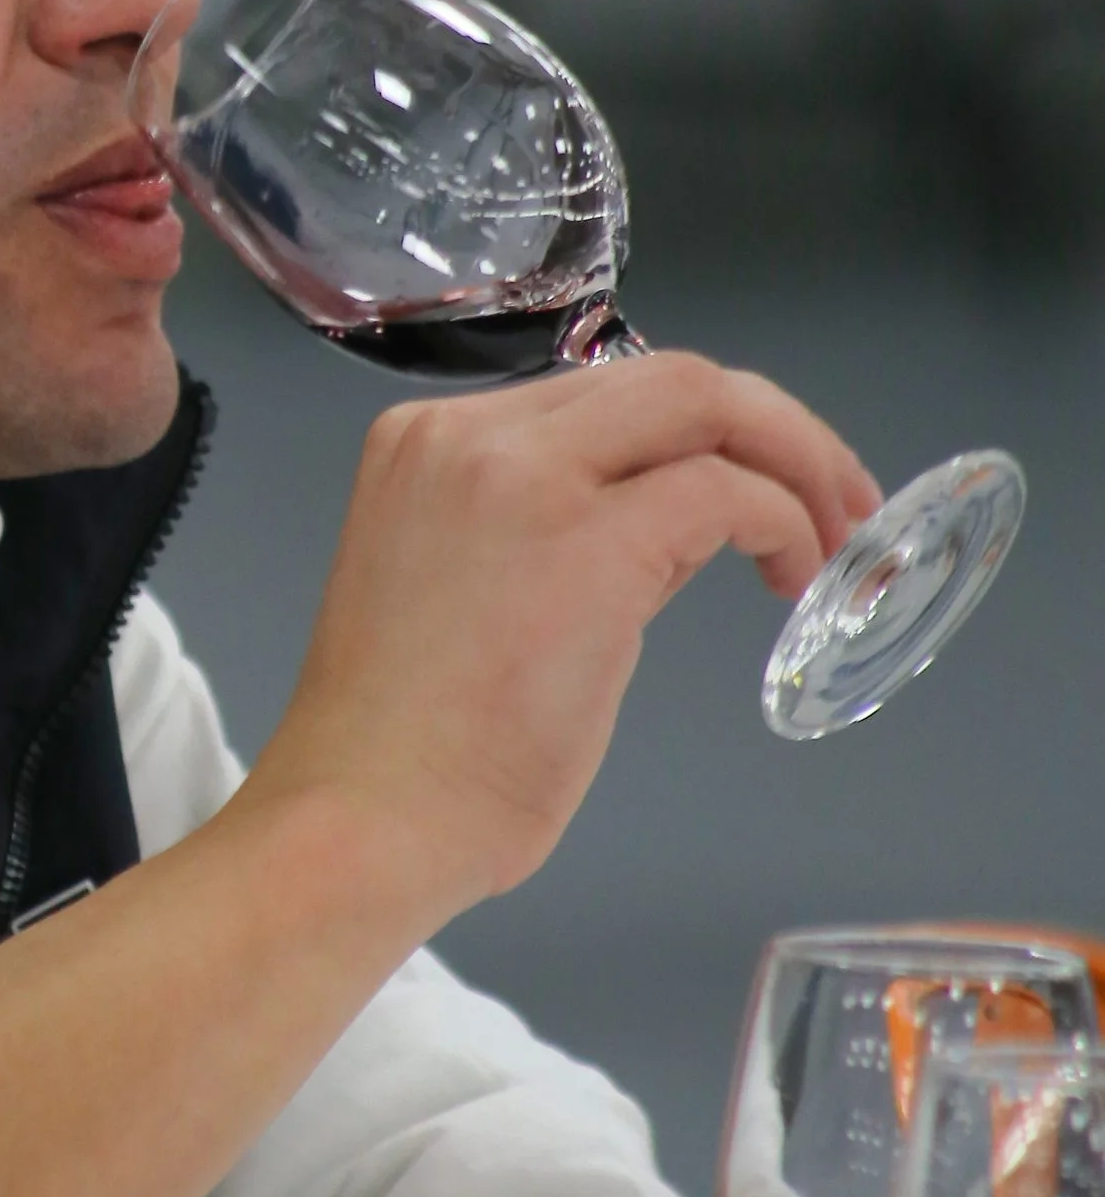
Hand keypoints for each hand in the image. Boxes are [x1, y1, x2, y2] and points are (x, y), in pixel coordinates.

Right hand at [252, 351, 876, 914]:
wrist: (362, 819)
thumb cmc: (405, 747)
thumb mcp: (467, 590)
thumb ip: (552, 532)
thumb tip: (665, 527)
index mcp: (426, 440)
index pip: (601, 394)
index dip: (700, 433)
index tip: (755, 481)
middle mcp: (471, 436)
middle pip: (668, 377)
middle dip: (773, 426)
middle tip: (834, 496)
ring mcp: (526, 479)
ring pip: (705, 406)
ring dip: (795, 461)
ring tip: (834, 536)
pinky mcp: (587, 546)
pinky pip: (725, 494)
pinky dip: (782, 524)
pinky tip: (790, 579)